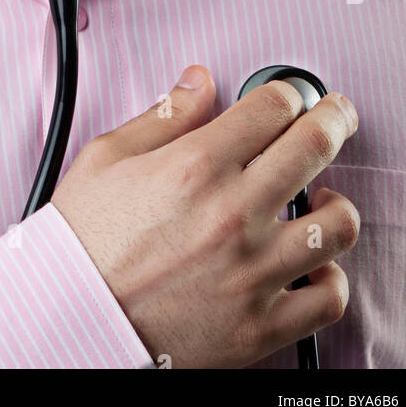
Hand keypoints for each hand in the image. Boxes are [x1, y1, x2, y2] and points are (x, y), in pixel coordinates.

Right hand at [50, 66, 359, 367]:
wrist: (69, 320)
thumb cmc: (82, 244)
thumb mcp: (108, 158)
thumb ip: (163, 116)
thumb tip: (199, 82)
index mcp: (195, 166)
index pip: (272, 107)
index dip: (287, 92)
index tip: (289, 97)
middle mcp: (232, 214)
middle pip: (315, 146)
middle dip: (333, 118)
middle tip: (334, 115)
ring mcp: (252, 272)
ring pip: (336, 224)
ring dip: (336, 201)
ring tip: (323, 196)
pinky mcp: (258, 325)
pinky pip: (327, 298)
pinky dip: (331, 277)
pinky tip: (314, 264)